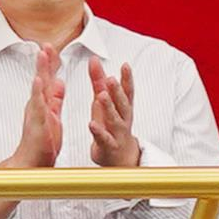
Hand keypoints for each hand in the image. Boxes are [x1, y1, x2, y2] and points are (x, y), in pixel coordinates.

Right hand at [3, 54, 69, 172]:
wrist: (32, 163)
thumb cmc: (43, 142)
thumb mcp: (54, 116)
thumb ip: (56, 99)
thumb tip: (59, 82)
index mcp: (44, 103)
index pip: (48, 78)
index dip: (50, 63)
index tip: (51, 46)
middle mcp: (38, 105)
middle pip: (42, 78)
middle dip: (45, 61)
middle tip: (46, 43)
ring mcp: (36, 113)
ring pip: (39, 88)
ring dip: (40, 70)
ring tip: (41, 54)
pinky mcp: (37, 122)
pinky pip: (37, 105)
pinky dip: (37, 91)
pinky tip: (38, 80)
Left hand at [85, 57, 142, 171]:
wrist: (118, 158)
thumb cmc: (111, 126)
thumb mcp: (104, 103)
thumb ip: (99, 82)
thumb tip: (94, 59)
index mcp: (123, 107)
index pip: (128, 91)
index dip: (127, 79)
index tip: (125, 65)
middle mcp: (123, 119)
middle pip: (122, 104)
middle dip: (117, 91)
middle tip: (111, 78)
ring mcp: (117, 133)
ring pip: (115, 119)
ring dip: (109, 107)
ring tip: (102, 96)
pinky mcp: (108, 146)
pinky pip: (104, 138)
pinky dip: (98, 131)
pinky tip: (91, 124)